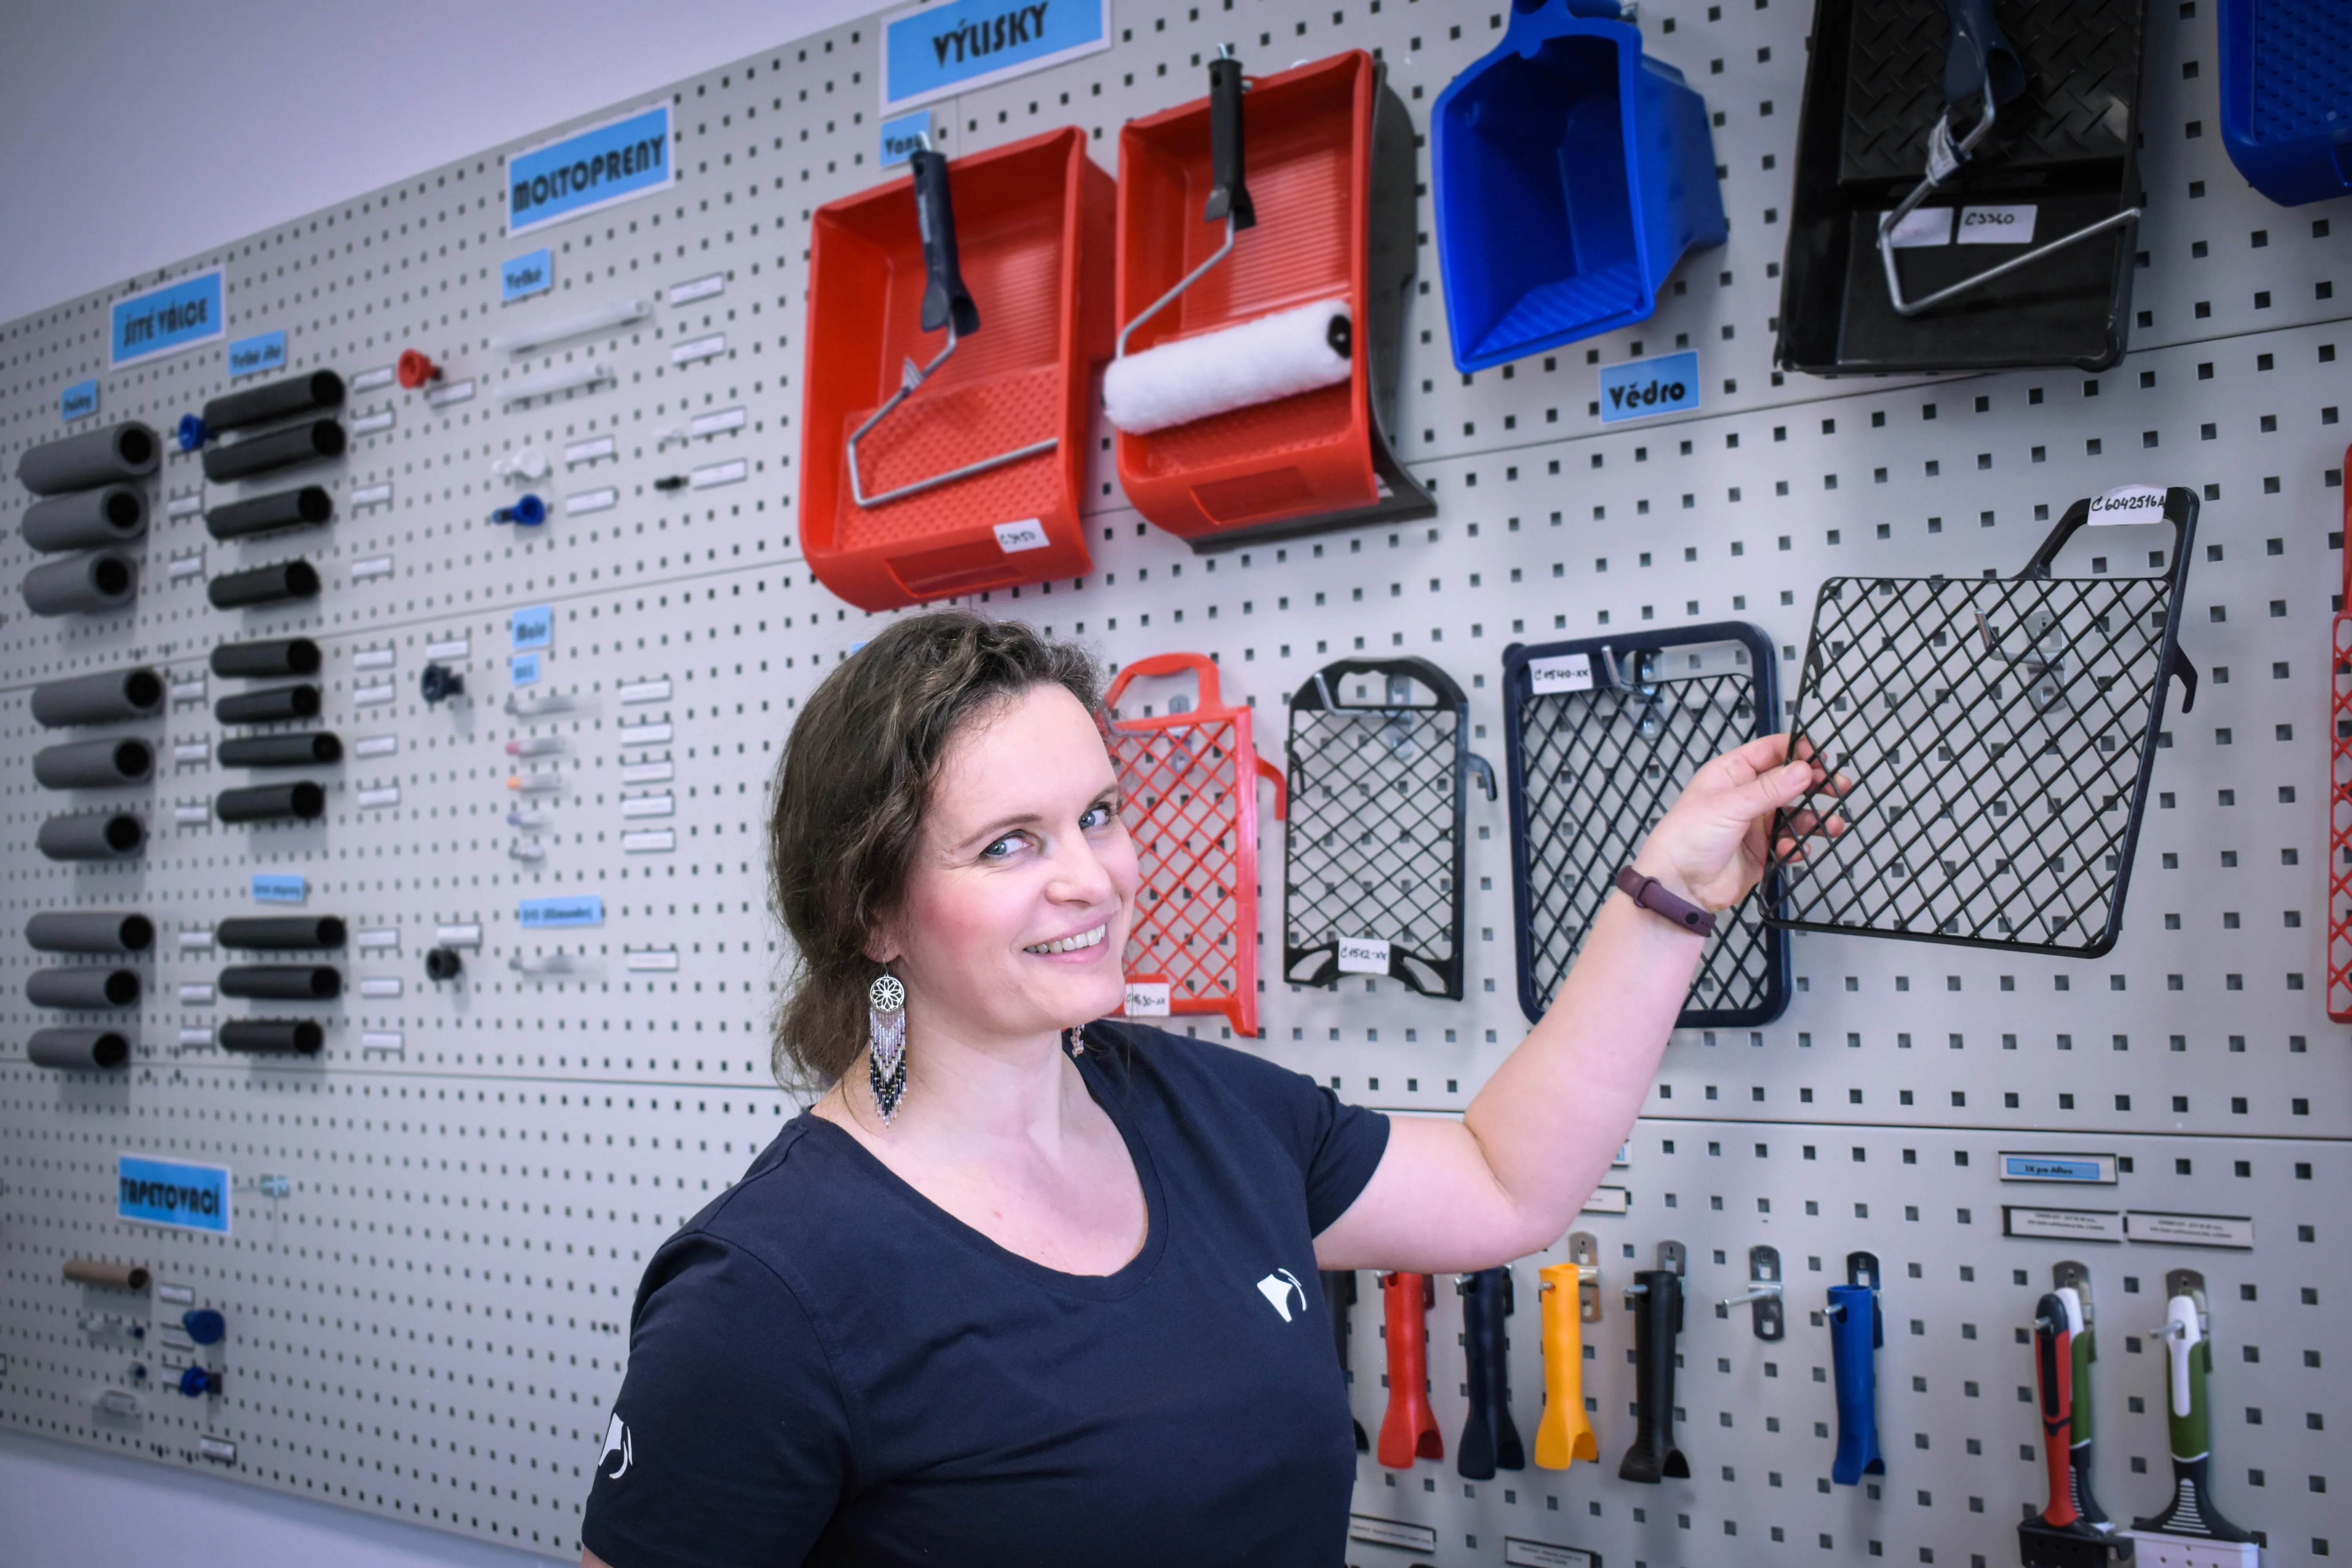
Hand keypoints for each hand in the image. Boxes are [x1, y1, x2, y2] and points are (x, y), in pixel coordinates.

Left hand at [1634, 734, 1845, 911]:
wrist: (1678, 886)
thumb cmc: (1686, 839)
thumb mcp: (1728, 806)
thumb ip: (1769, 789)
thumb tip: (1803, 770)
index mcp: (1732, 774)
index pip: (1771, 751)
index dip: (1798, 751)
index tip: (1820, 759)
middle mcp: (1746, 796)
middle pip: (1790, 782)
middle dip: (1815, 784)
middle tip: (1838, 788)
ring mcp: (1755, 824)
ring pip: (1795, 814)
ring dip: (1814, 819)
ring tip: (1832, 826)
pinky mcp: (1763, 850)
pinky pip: (1790, 843)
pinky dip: (1797, 846)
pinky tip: (1794, 851)